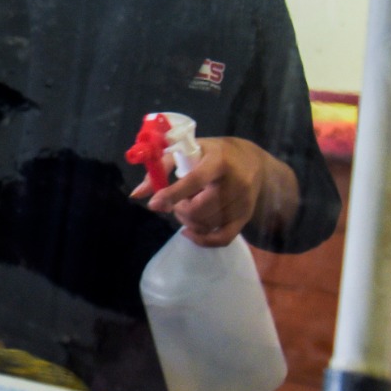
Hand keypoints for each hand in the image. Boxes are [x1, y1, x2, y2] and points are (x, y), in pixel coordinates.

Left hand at [134, 136, 270, 246]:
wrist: (253, 162)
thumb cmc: (213, 153)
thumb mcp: (189, 151)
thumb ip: (161, 168)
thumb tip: (137, 194)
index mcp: (218, 161)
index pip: (195, 180)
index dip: (173, 194)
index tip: (155, 204)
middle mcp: (235, 183)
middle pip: (200, 209)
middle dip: (180, 210)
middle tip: (177, 202)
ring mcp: (243, 203)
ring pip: (207, 224)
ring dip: (189, 221)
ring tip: (188, 206)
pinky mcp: (246, 217)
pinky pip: (222, 238)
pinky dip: (202, 240)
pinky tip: (190, 231)